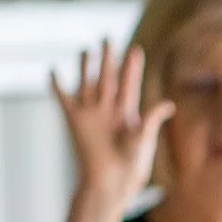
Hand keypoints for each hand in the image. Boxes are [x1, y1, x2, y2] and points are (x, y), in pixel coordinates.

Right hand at [53, 41, 172, 215]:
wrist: (110, 183)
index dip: (132, 68)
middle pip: (108, 78)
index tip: (136, 50)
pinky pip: (64, 98)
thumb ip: (151, 118)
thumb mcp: (144, 139)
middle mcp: (109, 111)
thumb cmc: (131, 166)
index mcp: (128, 115)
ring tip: (87, 49)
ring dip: (86, 66)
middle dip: (109, 59)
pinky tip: (53, 70)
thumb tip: (168, 103)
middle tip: (108, 39)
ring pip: (87, 83)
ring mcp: (91, 114)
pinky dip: (58, 85)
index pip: (129, 84)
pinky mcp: (74, 120)